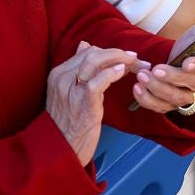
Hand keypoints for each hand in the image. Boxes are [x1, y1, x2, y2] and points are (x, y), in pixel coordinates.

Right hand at [47, 43, 143, 161]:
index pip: (87, 51)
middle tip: (136, 59)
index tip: (127, 57)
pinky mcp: (83, 104)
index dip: (109, 51)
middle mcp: (63, 79)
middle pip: (92, 53)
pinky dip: (111, 73)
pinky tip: (123, 72)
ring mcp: (72, 91)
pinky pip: (97, 82)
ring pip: (94, 61)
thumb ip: (76, 69)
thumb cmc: (68, 121)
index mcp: (58, 74)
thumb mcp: (68, 92)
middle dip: (118, 53)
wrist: (60, 149)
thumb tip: (85, 45)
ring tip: (135, 63)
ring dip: (119, 58)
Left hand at [131, 45, 194, 116]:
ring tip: (142, 77)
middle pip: (192, 84)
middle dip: (172, 78)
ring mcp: (194, 97)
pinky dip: (149, 100)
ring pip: (177, 99)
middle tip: (155, 69)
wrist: (186, 58)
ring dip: (158, 89)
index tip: (185, 64)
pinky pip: (163, 107)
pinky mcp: (177, 105)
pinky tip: (137, 89)